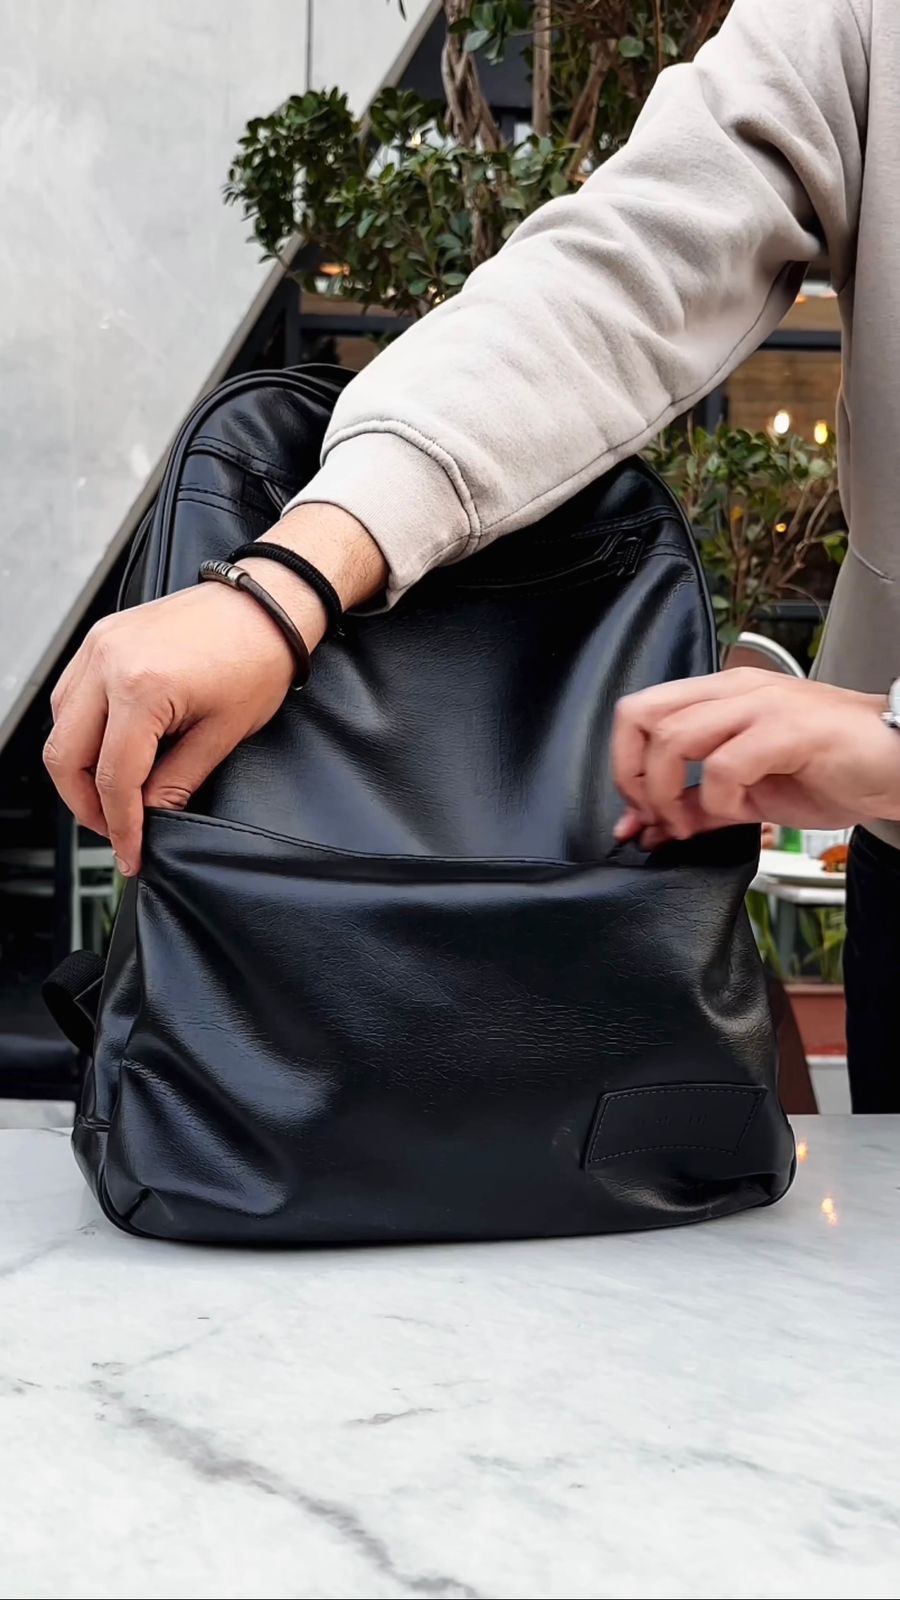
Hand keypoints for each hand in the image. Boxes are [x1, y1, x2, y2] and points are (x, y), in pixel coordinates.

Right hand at [45, 506, 385, 875]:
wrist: (266, 602)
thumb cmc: (258, 656)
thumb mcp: (224, 733)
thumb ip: (178, 781)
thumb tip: (151, 816)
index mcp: (141, 688)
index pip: (114, 778)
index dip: (120, 826)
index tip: (131, 854)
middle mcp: (108, 662)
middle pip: (66, 756)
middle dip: (87, 805)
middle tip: (117, 832)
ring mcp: (98, 646)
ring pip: (60, 728)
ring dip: (78, 771)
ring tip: (113, 798)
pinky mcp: (101, 638)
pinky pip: (69, 697)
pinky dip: (80, 733)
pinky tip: (107, 754)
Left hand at [613, 670, 899, 848]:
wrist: (898, 765)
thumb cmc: (833, 769)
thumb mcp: (749, 792)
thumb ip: (698, 805)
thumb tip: (648, 827)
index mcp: (722, 696)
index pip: (640, 710)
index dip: (624, 763)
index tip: (637, 808)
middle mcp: (736, 691)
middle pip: (643, 716)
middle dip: (635, 776)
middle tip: (656, 814)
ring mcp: (761, 706)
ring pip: (674, 738)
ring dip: (669, 793)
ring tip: (690, 823)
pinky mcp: (787, 730)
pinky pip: (724, 765)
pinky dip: (717, 800)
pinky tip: (736, 813)